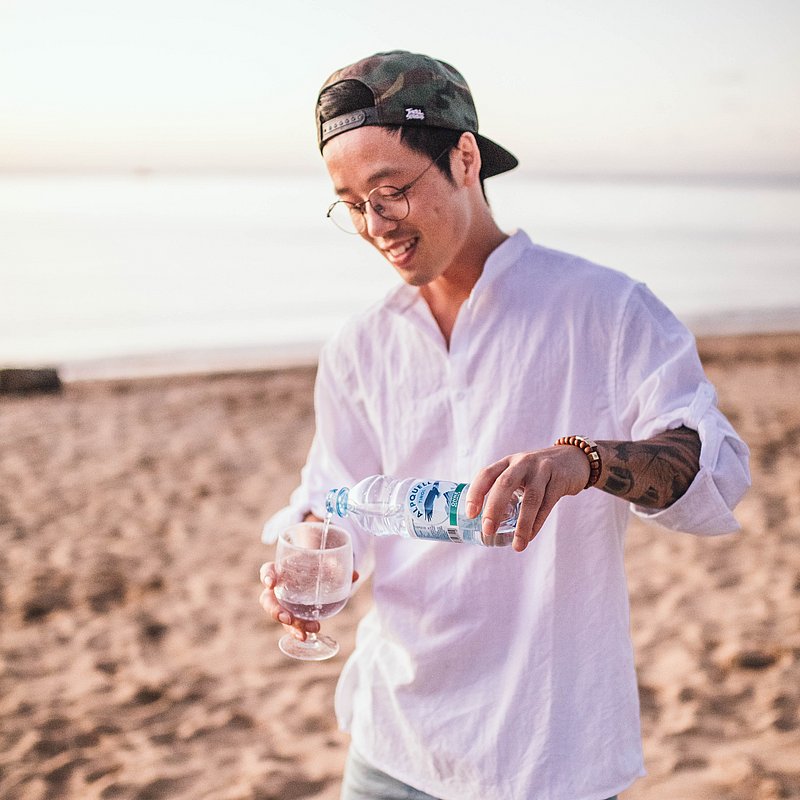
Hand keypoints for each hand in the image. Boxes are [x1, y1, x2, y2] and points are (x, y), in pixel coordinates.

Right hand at [259, 561, 359, 641]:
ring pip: (280, 616)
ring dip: (290, 627)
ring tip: (304, 634)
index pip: (268, 571)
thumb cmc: (315, 563)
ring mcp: (284, 603)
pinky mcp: (292, 614)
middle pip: (268, 600)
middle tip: (288, 618)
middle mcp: (278, 588)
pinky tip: (309, 636)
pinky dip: (299, 631)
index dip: (267, 576)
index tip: (271, 583)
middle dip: (275, 611)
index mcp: (281, 569)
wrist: (315, 570)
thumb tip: (355, 576)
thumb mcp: (325, 562)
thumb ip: (337, 567)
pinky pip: (292, 624)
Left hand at [465, 446, 589, 551]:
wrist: (574, 459)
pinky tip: (530, 536)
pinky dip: (538, 522)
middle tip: (488, 530)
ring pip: (530, 498)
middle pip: (504, 484)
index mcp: (507, 462)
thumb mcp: (519, 472)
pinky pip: (547, 504)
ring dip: (522, 524)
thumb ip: (504, 490)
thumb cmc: (538, 472)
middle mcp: (522, 463)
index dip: (476, 493)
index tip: (470, 514)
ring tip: (517, 545)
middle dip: (494, 508)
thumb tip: (486, 521)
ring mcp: (542, 470)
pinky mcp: (559, 479)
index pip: (486, 474)